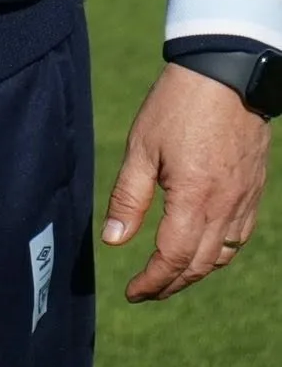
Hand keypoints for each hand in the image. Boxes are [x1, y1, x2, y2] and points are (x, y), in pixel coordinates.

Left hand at [102, 63, 270, 300]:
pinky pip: (238, 238)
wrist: (225, 75)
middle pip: (198, 265)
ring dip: (194, 273)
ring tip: (168, 276)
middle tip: (145, 290)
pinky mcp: (253, 192)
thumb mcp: (141, 147)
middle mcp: (224, 209)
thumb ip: (129, 197)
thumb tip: (113, 242)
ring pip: (221, 256)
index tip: (132, 292)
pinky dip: (218, 253)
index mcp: (194, 200)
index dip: (151, 282)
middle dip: (170, 284)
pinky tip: (201, 249)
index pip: (172, 259)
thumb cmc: (177, 105)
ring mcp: (244, 202)